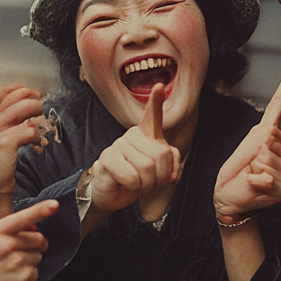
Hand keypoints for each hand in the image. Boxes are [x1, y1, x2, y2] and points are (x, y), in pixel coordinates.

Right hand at [0, 83, 44, 197]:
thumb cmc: (1, 161)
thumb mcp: (2, 136)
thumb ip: (11, 121)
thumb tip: (31, 106)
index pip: (4, 90)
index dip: (21, 90)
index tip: (33, 97)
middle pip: (16, 95)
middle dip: (33, 99)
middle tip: (40, 110)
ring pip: (23, 108)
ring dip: (37, 113)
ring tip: (39, 124)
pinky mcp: (4, 143)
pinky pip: (28, 129)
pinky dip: (36, 134)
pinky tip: (36, 143)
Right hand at [0, 198, 57, 280]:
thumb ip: (10, 226)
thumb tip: (35, 227)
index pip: (24, 217)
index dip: (42, 210)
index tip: (55, 204)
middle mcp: (8, 244)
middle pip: (40, 239)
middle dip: (33, 246)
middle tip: (15, 254)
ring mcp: (16, 262)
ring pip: (39, 256)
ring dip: (29, 261)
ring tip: (9, 267)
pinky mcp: (23, 278)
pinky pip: (37, 272)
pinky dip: (27, 276)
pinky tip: (11, 277)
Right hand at [89, 84, 182, 217]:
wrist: (114, 194)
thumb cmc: (139, 180)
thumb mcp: (161, 172)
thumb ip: (172, 164)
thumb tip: (173, 168)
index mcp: (146, 135)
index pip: (152, 116)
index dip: (155, 102)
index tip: (159, 87)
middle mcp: (132, 135)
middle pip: (161, 154)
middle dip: (161, 177)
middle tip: (152, 183)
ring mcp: (117, 145)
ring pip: (147, 167)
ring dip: (148, 185)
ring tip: (140, 185)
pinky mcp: (106, 160)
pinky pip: (132, 177)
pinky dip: (134, 188)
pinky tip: (127, 185)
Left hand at [214, 62, 280, 218]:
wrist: (228, 197)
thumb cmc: (236, 172)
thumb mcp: (247, 147)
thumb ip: (263, 138)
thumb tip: (272, 134)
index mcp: (276, 137)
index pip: (280, 107)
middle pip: (270, 137)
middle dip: (253, 152)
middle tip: (249, 166)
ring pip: (266, 157)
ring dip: (253, 169)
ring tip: (252, 176)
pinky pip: (266, 176)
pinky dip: (254, 181)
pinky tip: (255, 185)